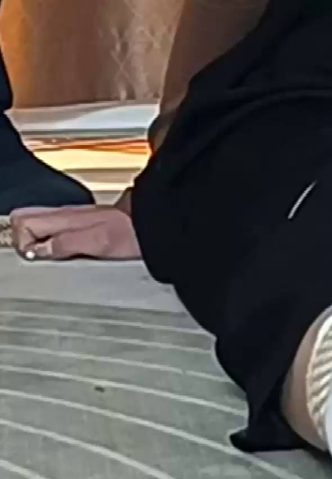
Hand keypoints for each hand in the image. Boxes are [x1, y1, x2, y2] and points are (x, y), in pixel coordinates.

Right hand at [10, 206, 140, 260]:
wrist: (158, 226)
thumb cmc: (134, 233)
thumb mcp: (97, 242)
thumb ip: (65, 244)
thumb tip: (37, 251)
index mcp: (65, 217)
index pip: (22, 222)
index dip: (23, 241)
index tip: (37, 256)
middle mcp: (68, 216)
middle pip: (27, 222)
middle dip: (27, 241)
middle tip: (43, 258)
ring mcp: (77, 221)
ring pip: (43, 229)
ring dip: (43, 244)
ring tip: (59, 259)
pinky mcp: (88, 228)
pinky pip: (60, 234)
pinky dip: (59, 246)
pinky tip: (72, 256)